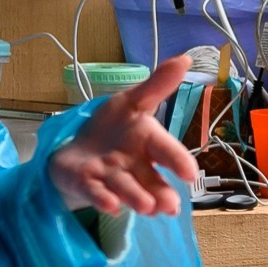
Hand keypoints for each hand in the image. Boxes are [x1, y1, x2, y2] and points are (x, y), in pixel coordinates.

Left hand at [47, 55, 197, 216]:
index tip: (190, 174)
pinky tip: (110, 205)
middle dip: (160, 192)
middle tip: (170, 206)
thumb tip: (186, 58)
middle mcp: (133, 165)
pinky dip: (102, 198)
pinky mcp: (86, 184)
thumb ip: (157, 86)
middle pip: (149, 179)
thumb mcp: (132, 102)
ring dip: (135, 197)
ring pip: (124, 187)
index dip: (179, 161)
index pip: (166, 151)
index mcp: (147, 143)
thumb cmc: (111, 130)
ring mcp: (109, 176)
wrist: (77, 151)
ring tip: (146, 207)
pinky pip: (95, 192)